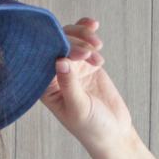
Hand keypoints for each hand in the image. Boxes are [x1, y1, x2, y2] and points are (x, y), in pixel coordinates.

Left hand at [39, 17, 133, 153]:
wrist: (113, 131)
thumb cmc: (91, 127)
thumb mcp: (79, 107)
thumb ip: (69, 84)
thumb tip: (60, 60)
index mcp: (45, 88)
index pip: (44, 60)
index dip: (59, 50)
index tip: (79, 53)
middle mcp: (54, 75)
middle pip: (57, 46)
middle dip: (74, 42)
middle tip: (91, 52)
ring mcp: (70, 68)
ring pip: (70, 40)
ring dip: (84, 36)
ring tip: (98, 46)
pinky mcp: (86, 64)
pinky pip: (84, 42)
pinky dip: (88, 32)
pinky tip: (94, 26)